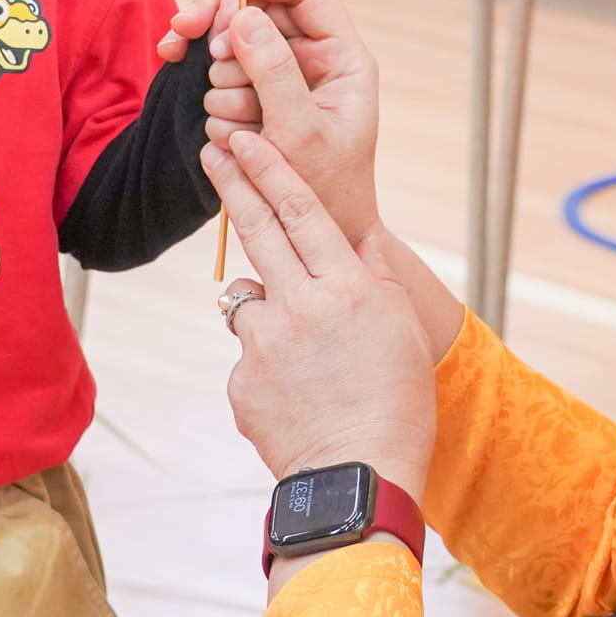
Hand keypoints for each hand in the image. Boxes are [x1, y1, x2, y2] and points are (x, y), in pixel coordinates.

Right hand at [168, 0, 380, 240]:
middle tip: (204, 46)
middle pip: (259, 7)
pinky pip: (214, 67)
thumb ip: (275, 72)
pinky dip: (197, 73)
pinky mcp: (247, 96)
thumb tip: (245, 15)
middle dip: (227, 26)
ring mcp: (276, 77)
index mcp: (343, 59)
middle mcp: (311, 59)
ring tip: (239, 124)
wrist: (305, 237)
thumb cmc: (324, 190)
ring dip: (219, 74)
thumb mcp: (301, 133)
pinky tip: (182, 75)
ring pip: (231, 41)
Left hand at [209, 130, 433, 499]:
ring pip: (249, 300)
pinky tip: (297, 395)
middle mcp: (299, 305)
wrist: (359, 476)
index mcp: (345, 287)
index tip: (247, 140)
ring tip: (305, 356)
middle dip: (234, 185)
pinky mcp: (240, 382)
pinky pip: (248, 357)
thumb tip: (355, 244)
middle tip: (213, 151)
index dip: (271, 169)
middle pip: (258, 230)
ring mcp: (262, 344)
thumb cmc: (397, 404)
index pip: (301, 211)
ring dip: (267, 308)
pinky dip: (267, 366)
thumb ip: (375, 280)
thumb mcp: (402, 330)